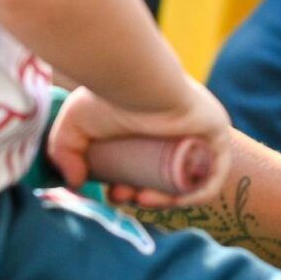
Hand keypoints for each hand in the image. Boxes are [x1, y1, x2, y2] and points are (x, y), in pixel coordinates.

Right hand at [47, 84, 234, 208]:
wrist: (132, 78)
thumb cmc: (103, 95)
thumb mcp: (74, 127)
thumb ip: (64, 154)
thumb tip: (73, 184)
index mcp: (148, 130)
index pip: (144, 170)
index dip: (128, 190)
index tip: (111, 194)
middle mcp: (175, 132)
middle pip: (163, 178)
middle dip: (141, 196)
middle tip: (122, 196)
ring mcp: (199, 133)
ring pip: (185, 181)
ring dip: (165, 201)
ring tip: (142, 200)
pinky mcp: (216, 133)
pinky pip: (212, 175)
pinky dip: (194, 195)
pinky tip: (169, 201)